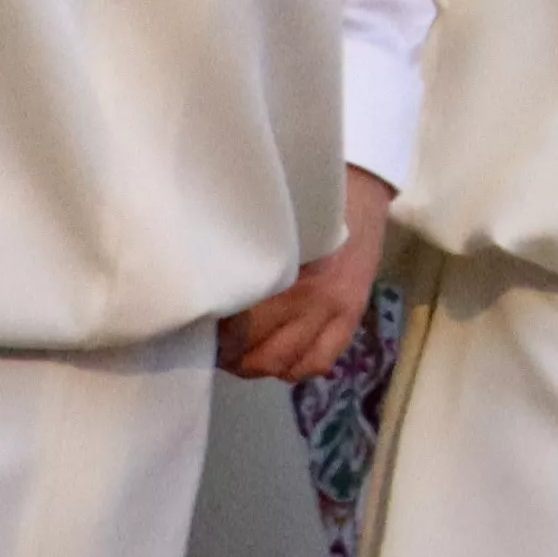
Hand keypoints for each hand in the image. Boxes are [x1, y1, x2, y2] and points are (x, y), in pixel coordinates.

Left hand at [220, 169, 395, 381]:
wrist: (360, 189)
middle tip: (216, 347)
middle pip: (256, 353)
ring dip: (259, 366)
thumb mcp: (263, 227)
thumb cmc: (302, 203)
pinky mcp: (351, 316)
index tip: (197, 328)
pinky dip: (296, 367)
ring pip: (285, 364)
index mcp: (278, 271)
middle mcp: (306, 297)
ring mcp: (332, 310)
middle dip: (231, 357)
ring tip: (245, 353)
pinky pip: (320, 362)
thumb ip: (241, 262)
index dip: (210, 334)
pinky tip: (283, 356)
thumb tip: (205, 294)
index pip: (234, 324)